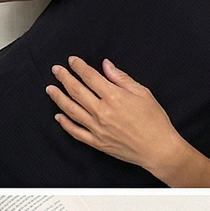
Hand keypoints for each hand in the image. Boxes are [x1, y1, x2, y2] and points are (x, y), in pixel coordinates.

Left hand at [48, 55, 181, 171]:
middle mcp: (102, 112)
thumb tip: (106, 65)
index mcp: (114, 97)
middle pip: (76, 91)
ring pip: (71, 110)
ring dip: (58, 97)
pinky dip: (65, 124)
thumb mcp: (142, 93)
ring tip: (50, 89)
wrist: (159, 149)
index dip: (78, 67)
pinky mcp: (97, 142)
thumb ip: (121, 78)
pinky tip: (59, 116)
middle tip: (56, 70)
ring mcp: (97, 128)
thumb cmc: (154, 121)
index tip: (72, 61)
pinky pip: (76, 132)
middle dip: (64, 78)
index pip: (89, 77)